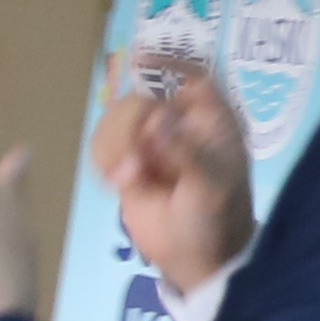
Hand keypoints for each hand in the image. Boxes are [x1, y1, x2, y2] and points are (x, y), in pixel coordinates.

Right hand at [92, 52, 253, 297]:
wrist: (195, 260)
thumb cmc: (215, 219)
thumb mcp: (210, 185)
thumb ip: (187, 151)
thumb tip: (160, 119)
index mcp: (213, 122)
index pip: (194, 76)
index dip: (170, 61)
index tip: (139, 60)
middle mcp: (183, 125)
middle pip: (144, 99)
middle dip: (131, 127)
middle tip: (136, 161)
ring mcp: (153, 143)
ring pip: (118, 120)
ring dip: (115, 148)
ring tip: (127, 179)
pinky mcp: (128, 162)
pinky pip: (104, 144)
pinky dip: (104, 161)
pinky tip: (118, 183)